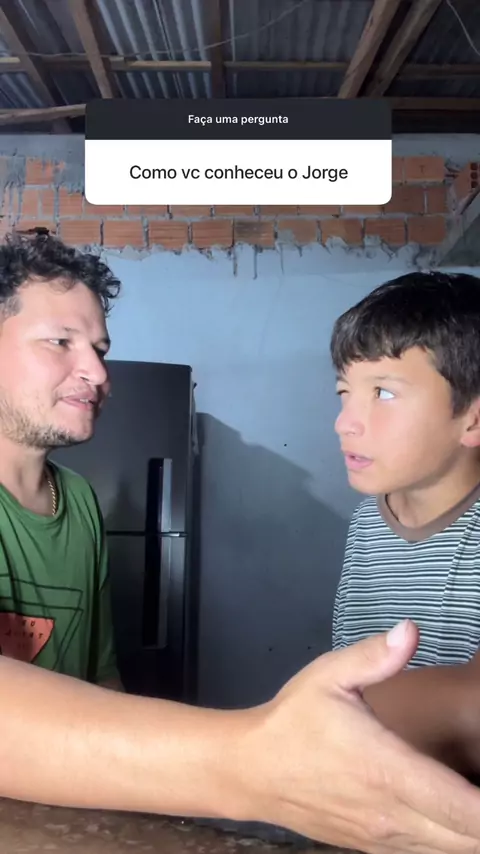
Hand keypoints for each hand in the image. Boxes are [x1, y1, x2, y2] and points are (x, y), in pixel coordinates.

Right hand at [238, 620, 479, 853]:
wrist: (250, 770)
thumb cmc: (294, 720)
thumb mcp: (329, 676)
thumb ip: (374, 656)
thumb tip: (411, 630)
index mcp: (387, 769)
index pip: (464, 808)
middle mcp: (391, 814)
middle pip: (468, 841)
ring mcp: (382, 838)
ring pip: (450, 852)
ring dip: (473, 831)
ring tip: (474, 796)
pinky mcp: (372, 848)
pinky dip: (452, 840)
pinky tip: (456, 816)